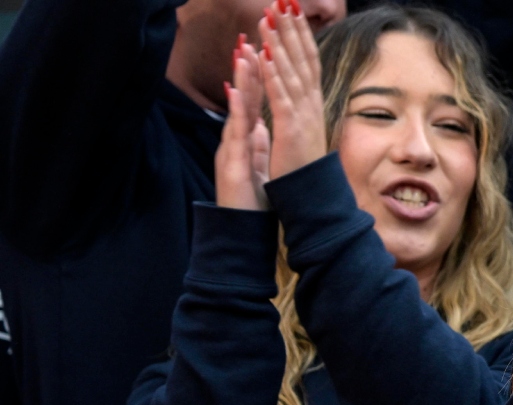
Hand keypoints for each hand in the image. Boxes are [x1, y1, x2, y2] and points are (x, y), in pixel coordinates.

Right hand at [215, 34, 270, 210]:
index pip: (251, 106)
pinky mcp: (232, 164)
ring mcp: (231, 152)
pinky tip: (236, 93)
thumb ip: (257, 147)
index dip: (256, 82)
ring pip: (236, 111)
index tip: (260, 57)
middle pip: (241, 102)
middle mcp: (234, 143)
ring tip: (242, 56)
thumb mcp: (256, 169)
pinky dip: (236, 113)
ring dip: (239, 83)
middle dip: (245, 73)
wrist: (239, 233)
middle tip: (247, 43)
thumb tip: (260, 127)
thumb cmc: (249, 203)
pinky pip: (234, 135)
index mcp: (244, 144)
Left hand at [259, 0, 326, 179]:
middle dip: (291, 28)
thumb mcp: (303, 129)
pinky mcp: (290, 127)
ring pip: (290, 71)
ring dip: (279, 43)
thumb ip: (299, 107)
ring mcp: (302, 114)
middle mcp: (311, 103)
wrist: (311, 194)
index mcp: (312, 103)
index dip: (301, 35)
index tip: (293, 11)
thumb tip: (298, 91)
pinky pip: (280, 95)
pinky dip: (273, 74)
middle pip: (302, 58)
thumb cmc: (304, 164)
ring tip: (269, 17)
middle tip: (283, 1)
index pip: (308, 61)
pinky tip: (265, 54)